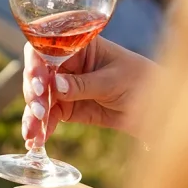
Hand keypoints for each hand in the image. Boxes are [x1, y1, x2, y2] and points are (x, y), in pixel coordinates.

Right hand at [21, 39, 155, 146]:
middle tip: (39, 111)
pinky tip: (35, 140)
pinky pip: (48, 116)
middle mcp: (66, 64)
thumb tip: (56, 86)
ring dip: (32, 116)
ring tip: (31, 133)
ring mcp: (64, 86)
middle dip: (34, 93)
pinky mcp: (66, 108)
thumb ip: (83, 84)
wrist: (156, 108)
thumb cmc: (140, 81)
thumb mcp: (113, 81)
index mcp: (78, 46)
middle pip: (37, 74)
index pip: (47, 48)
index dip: (36, 63)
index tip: (40, 83)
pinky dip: (41, 128)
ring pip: (39, 98)